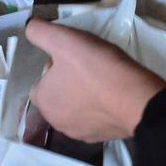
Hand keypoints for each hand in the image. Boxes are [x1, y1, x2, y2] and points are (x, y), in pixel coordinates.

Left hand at [25, 19, 165, 142]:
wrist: (136, 99)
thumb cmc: (95, 69)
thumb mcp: (63, 40)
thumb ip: (39, 32)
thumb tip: (29, 29)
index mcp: (43, 101)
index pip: (41, 80)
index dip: (55, 65)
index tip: (74, 57)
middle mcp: (56, 122)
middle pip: (58, 94)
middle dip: (69, 82)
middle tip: (89, 66)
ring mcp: (79, 133)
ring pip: (76, 108)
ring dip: (84, 96)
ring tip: (103, 79)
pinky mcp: (100, 137)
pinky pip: (95, 119)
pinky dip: (100, 108)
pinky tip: (112, 96)